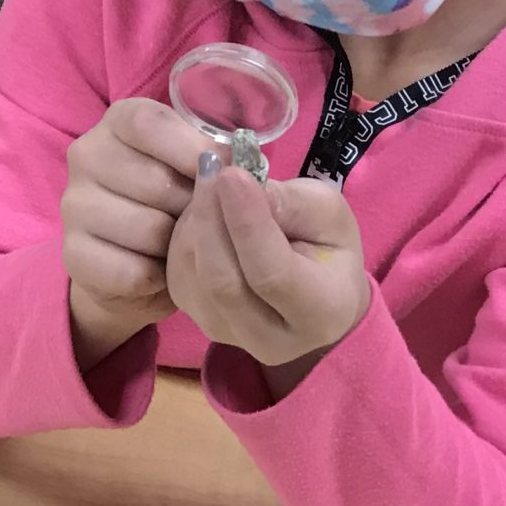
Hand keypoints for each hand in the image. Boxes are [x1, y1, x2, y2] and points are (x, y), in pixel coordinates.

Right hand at [62, 100, 208, 363]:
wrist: (135, 265)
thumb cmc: (175, 205)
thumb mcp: (196, 172)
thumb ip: (214, 160)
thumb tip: (245, 169)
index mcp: (118, 122)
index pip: (148, 124)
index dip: (191, 150)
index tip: (224, 177)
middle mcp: (87, 156)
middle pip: (155, 181)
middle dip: (192, 208)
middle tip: (199, 220)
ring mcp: (73, 205)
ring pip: (148, 229)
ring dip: (176, 248)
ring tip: (178, 246)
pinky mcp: (72, 254)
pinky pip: (133, 270)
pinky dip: (157, 278)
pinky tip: (159, 271)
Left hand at [166, 158, 370, 386]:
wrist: (315, 298)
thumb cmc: (328, 249)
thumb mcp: (329, 215)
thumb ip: (291, 203)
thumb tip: (241, 187)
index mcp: (321, 312)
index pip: (271, 272)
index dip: (247, 222)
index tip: (232, 173)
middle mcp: (271, 338)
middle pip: (223, 281)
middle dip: (211, 217)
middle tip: (211, 167)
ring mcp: (227, 335)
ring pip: (193, 277)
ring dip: (195, 222)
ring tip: (212, 183)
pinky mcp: (197, 321)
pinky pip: (177, 275)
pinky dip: (183, 236)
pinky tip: (202, 210)